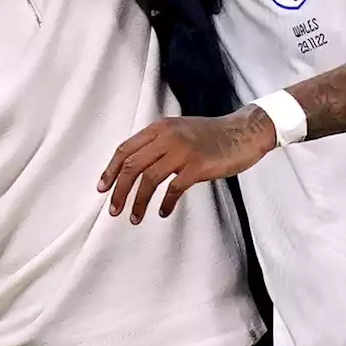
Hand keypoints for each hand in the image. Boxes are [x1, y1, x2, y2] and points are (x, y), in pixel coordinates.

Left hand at [99, 107, 275, 222]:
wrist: (242, 133)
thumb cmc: (210, 135)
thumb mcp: (178, 130)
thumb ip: (157, 143)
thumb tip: (134, 167)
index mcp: (159, 128)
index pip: (125, 149)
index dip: (110, 171)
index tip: (103, 189)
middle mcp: (167, 136)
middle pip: (132, 166)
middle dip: (119, 190)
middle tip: (114, 210)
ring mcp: (182, 151)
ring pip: (148, 179)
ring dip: (138, 201)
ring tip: (134, 218)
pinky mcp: (197, 166)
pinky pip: (173, 189)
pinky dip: (165, 203)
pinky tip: (163, 212)